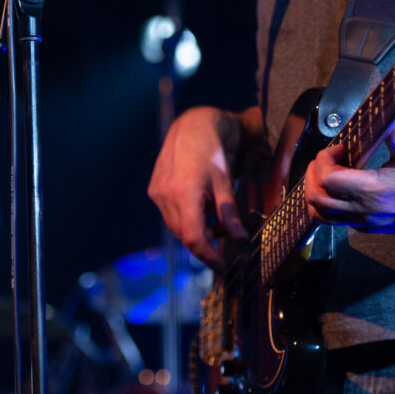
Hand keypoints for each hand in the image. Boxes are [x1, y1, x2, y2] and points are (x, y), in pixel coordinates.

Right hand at [148, 106, 249, 268]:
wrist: (192, 127)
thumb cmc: (211, 152)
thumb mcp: (225, 182)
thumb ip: (229, 213)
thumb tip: (239, 238)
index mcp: (185, 193)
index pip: (194, 237)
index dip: (208, 256)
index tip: (221, 266)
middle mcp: (166, 195)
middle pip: (184, 234)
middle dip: (205, 244)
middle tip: (224, 245)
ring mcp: (157, 193)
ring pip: (176, 226)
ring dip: (195, 231)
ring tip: (216, 224)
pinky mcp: (155, 190)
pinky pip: (170, 214)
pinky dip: (186, 218)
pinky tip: (202, 209)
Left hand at [304, 120, 394, 233]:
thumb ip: (394, 133)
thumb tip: (386, 110)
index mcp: (373, 190)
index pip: (328, 179)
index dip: (324, 159)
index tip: (340, 147)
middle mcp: (364, 210)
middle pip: (316, 198)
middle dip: (313, 173)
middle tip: (328, 158)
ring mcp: (364, 222)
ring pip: (320, 214)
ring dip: (316, 191)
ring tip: (328, 173)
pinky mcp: (367, 228)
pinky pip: (334, 220)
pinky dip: (327, 203)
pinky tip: (341, 186)